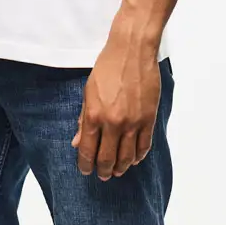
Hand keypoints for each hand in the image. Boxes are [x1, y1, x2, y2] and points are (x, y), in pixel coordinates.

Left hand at [71, 33, 160, 179]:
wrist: (132, 49)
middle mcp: (113, 122)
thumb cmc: (107, 66)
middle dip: (103, 171)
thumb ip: (84, 119)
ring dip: (121, 167)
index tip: (86, 170)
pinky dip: (138, 156)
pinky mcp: (149, 118)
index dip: (86, 165)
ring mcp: (133, 122)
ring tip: (117, 170)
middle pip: (108, 159)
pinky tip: (134, 158)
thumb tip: (77, 142)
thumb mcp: (88, 91)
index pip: (88, 151)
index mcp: (94, 114)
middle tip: (102, 175)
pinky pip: (144, 146)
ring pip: (127, 157)